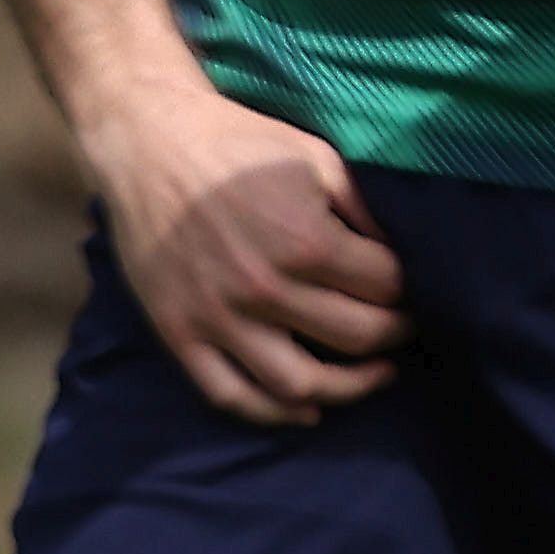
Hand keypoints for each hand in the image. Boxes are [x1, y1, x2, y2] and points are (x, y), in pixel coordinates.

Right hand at [87, 83, 409, 425]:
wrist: (145, 139)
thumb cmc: (236, 142)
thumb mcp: (315, 157)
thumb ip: (363, 209)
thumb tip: (402, 255)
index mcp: (306, 240)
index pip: (388, 287)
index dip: (409, 287)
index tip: (407, 287)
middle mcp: (265, 287)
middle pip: (359, 336)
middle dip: (394, 332)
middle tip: (400, 324)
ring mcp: (217, 315)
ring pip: (300, 384)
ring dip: (350, 387)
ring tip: (370, 372)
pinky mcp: (178, 330)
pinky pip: (229, 393)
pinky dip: (272, 413)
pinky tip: (305, 408)